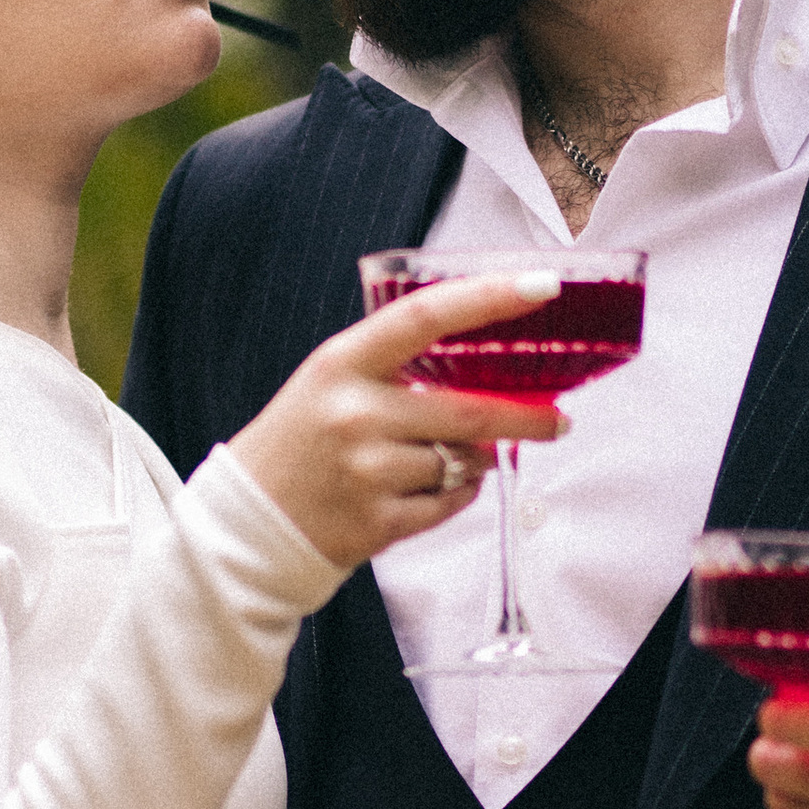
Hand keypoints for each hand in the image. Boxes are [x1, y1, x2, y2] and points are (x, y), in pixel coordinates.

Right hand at [230, 273, 561, 571]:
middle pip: (471, 410)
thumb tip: (489, 365)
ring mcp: (367, 471)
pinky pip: (451, 503)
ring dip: (477, 459)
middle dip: (527, 417)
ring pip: (465, 461)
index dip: (489, 297)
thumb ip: (397, 365)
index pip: (426, 316)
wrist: (251, 523)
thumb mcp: (332, 381)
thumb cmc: (301, 442)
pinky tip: (431, 487)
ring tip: (452, 457)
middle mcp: (356, 413)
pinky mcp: (378, 522)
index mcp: (343, 362)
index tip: (543, 285)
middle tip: (557, 420)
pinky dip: (459, 493)